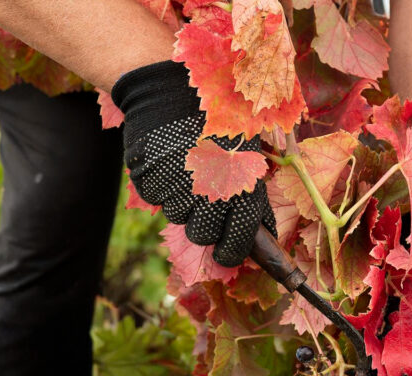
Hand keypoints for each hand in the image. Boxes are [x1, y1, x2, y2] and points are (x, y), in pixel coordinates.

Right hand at [111, 60, 275, 266]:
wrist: (172, 85)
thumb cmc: (221, 116)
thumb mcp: (249, 149)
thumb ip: (254, 194)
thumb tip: (263, 233)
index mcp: (238, 185)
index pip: (235, 240)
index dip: (231, 253)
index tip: (226, 255)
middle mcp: (206, 191)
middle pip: (200, 235)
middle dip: (204, 225)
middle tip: (205, 201)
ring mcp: (174, 186)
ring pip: (176, 216)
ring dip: (181, 200)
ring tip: (187, 166)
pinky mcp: (147, 178)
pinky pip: (155, 197)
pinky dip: (160, 184)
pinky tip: (168, 159)